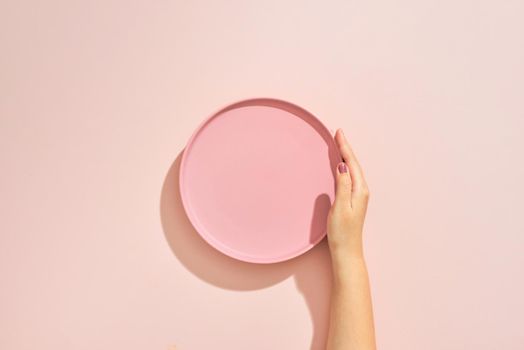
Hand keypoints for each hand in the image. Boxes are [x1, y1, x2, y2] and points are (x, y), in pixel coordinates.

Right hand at [327, 129, 369, 263]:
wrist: (347, 250)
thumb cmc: (342, 232)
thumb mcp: (340, 206)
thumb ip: (342, 185)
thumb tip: (343, 165)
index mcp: (359, 190)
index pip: (352, 162)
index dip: (345, 147)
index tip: (338, 133)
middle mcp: (361, 190)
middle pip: (354, 163)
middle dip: (346, 147)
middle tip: (338, 133)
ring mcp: (358, 195)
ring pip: (352, 169)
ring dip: (346, 155)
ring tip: (339, 144)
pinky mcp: (352, 200)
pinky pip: (349, 176)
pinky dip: (345, 166)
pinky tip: (340, 165)